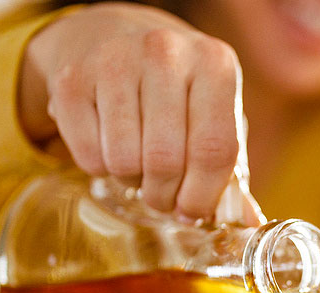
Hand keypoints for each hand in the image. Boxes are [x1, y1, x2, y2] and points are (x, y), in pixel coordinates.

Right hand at [20, 2, 261, 225]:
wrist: (116, 40)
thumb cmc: (177, 94)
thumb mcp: (212, 119)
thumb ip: (230, 173)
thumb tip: (247, 226)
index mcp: (214, 64)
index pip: (214, 149)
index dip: (203, 195)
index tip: (193, 212)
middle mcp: (166, 52)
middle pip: (166, 160)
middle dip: (165, 195)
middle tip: (163, 197)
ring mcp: (115, 60)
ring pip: (124, 160)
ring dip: (132, 181)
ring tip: (139, 167)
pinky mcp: (72, 79)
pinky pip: (89, 154)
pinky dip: (100, 168)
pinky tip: (111, 148)